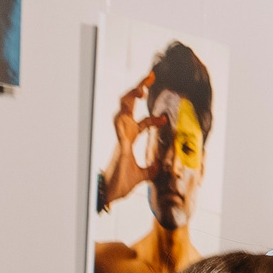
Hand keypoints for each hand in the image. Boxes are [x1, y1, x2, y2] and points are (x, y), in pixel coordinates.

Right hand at [100, 74, 157, 210]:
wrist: (108, 195)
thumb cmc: (119, 184)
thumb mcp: (142, 175)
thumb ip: (150, 169)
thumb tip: (160, 167)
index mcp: (128, 140)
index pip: (141, 123)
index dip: (153, 118)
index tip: (165, 118)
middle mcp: (123, 135)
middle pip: (129, 106)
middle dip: (138, 89)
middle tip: (150, 77)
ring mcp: (120, 137)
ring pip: (123, 109)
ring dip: (131, 97)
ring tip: (142, 88)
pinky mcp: (120, 145)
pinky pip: (120, 126)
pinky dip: (126, 116)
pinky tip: (133, 104)